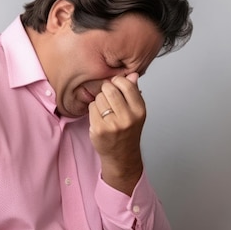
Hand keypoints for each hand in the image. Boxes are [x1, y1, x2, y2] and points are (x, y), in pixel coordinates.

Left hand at [89, 72, 144, 195]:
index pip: (126, 85)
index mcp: (139, 111)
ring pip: (99, 98)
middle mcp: (127, 118)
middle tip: (108, 98)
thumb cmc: (128, 132)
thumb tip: (133, 74)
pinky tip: (100, 118)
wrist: (121, 155)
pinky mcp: (99, 129)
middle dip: (106, 91)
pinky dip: (93, 111)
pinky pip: (91, 108)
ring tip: (105, 111)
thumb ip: (133, 92)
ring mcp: (112, 125)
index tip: (115, 85)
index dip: (117, 82)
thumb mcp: (136, 112)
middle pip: (109, 90)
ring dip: (99, 101)